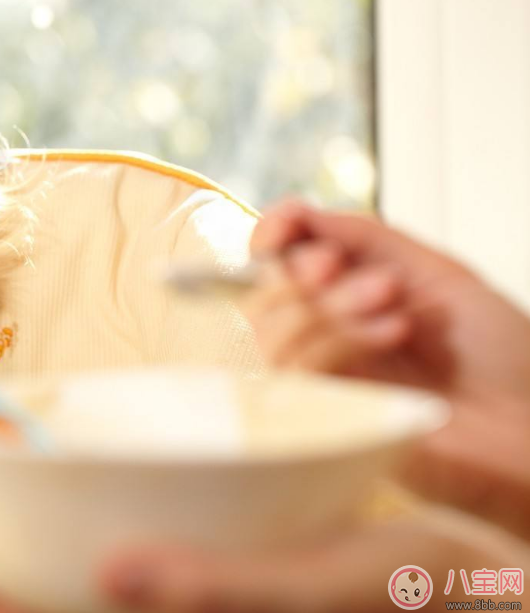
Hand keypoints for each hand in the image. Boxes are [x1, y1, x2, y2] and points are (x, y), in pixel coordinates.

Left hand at [0, 508, 529, 612]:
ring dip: (40, 585)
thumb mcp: (321, 586)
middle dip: (9, 602)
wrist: (464, 585)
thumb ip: (223, 585)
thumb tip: (115, 577)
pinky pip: (141, 592)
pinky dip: (91, 572)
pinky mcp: (221, 599)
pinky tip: (82, 538)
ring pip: (98, 612)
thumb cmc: (406, 588)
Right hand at [247, 199, 529, 403]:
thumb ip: (369, 241)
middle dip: (298, 268)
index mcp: (347, 305)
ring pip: (272, 336)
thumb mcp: (438, 275)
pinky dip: (339, 337)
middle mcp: (326, 344)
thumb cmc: (503, 362)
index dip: (271, 237)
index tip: (288, 221)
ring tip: (389, 296)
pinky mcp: (328, 423)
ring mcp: (325, 386)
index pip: (275, 268)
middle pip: (262, 299)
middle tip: (336, 264)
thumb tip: (304, 213)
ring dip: (328, 302)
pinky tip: (392, 330)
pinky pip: (296, 373)